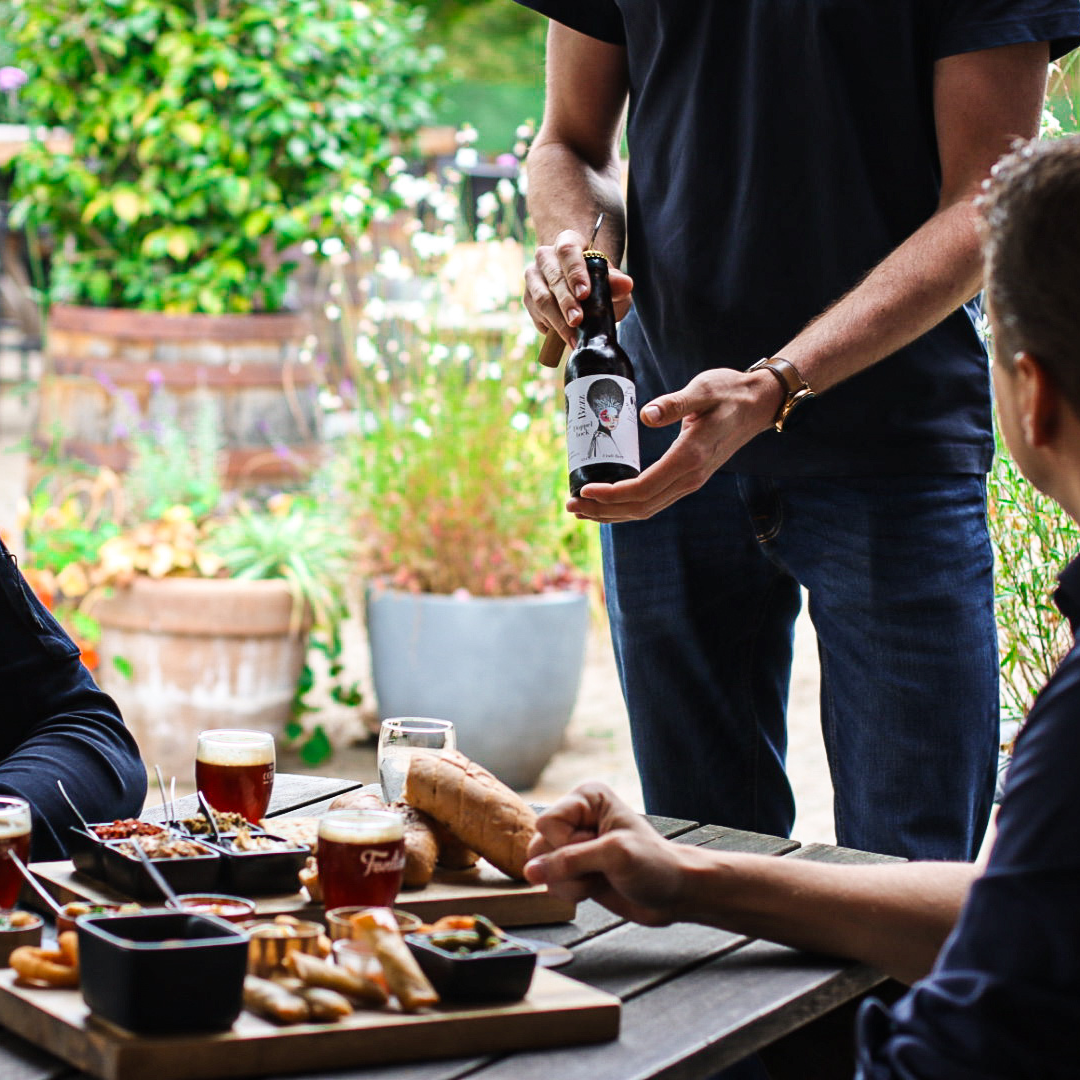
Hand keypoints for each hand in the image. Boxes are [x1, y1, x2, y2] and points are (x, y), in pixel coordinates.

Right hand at [524, 782, 686, 925]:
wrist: (673, 894)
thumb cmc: (654, 865)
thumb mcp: (614, 856)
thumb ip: (569, 861)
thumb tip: (529, 872)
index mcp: (585, 798)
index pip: (547, 823)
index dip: (567, 844)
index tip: (598, 847)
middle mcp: (575, 818)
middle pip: (538, 845)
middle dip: (567, 867)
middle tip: (600, 866)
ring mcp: (572, 845)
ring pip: (540, 868)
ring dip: (569, 882)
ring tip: (600, 878)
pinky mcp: (573, 870)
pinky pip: (550, 884)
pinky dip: (571, 892)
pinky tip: (596, 887)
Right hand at [525, 229, 633, 360]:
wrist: (581, 293)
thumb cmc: (597, 283)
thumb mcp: (611, 283)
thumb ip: (617, 283)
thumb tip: (626, 283)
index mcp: (567, 243)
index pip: (567, 250)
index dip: (574, 272)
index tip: (585, 293)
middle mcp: (545, 256)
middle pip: (553, 277)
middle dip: (566, 302)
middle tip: (578, 320)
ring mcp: (533, 277)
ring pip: (541, 298)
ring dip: (557, 319)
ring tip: (572, 336)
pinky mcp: (527, 297)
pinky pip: (535, 313)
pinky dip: (550, 327)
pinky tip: (564, 336)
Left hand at [568, 367, 783, 520]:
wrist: (759, 403)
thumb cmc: (729, 392)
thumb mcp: (702, 389)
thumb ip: (676, 403)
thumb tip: (647, 414)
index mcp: (689, 458)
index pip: (642, 488)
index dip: (611, 494)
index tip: (585, 490)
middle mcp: (690, 477)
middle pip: (640, 506)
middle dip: (603, 510)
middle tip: (571, 505)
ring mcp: (690, 481)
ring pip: (646, 508)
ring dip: (613, 513)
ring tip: (583, 509)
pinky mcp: (687, 478)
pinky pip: (653, 500)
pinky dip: (628, 505)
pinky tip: (609, 502)